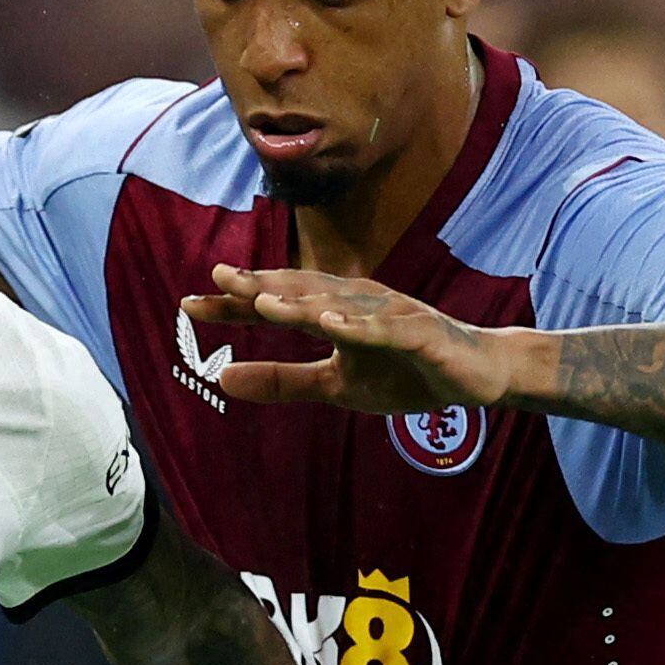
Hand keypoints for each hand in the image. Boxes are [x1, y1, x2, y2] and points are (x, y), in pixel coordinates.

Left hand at [184, 266, 526, 414]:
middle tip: (218, 278)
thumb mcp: (335, 386)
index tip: (188, 304)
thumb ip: (281, 381)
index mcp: (332, 311)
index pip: (275, 303)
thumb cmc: (403, 373)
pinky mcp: (420, 333)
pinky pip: (385, 330)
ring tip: (261, 302)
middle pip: (300, 292)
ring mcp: (389, 315)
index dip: (234, 303)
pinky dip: (358, 327)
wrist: (476, 376)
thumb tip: (222, 378)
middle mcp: (356, 303)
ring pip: (338, 307)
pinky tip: (332, 326)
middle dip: (259, 286)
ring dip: (300, 303)